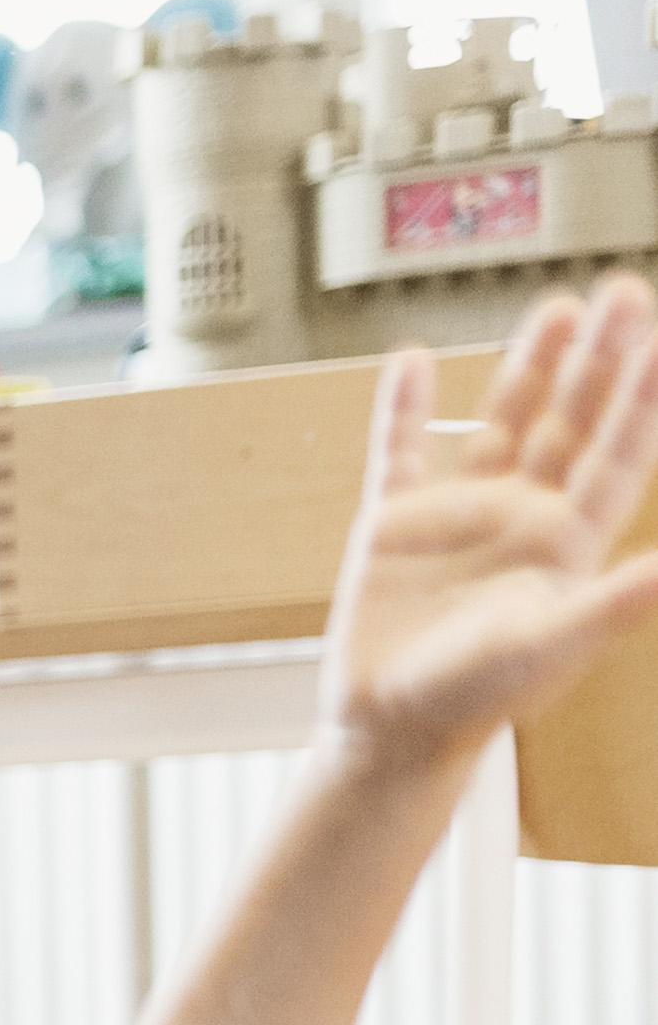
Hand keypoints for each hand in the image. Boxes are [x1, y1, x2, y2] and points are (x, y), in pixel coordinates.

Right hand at [319, 282, 657, 779]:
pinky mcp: (393, 526)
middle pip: (573, 421)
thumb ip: (618, 600)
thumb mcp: (551, 645)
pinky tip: (412, 365)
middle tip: (625, 294)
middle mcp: (522, 517)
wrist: (390, 730)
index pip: (617, 452)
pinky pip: (400, 454)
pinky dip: (403, 410)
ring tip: (559, 308)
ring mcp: (459, 516)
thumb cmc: (475, 700)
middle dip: (602, 359)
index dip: (642, 397)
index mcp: (568, 541)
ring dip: (530, 366)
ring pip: (504, 424)